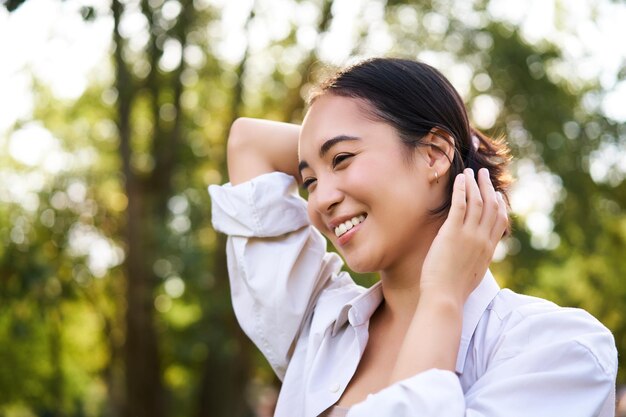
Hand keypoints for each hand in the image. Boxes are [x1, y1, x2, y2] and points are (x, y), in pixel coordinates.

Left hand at [420, 168, 507, 304]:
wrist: (445, 297)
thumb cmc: (454, 290)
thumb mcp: (474, 273)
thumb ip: (477, 260)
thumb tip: (476, 256)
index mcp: (489, 249)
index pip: (500, 220)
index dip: (499, 204)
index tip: (496, 194)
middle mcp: (482, 239)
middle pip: (491, 206)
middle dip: (488, 187)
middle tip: (483, 174)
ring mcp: (468, 235)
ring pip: (477, 202)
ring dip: (475, 184)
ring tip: (470, 171)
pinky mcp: (452, 233)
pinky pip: (460, 205)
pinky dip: (461, 189)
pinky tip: (460, 179)